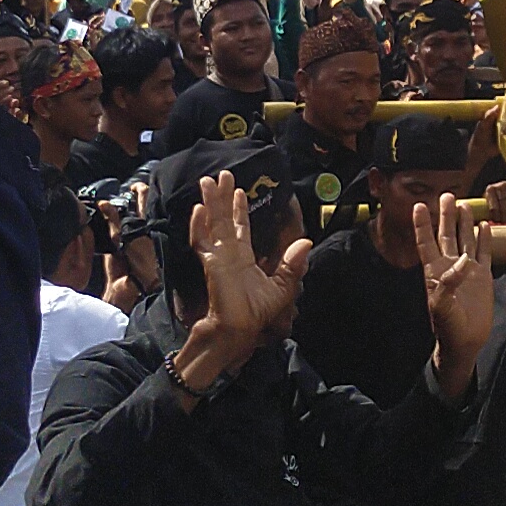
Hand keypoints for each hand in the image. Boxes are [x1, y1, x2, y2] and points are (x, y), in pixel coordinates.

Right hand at [172, 172, 307, 395]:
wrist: (239, 332)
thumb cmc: (256, 314)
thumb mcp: (282, 288)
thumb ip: (293, 265)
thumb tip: (306, 242)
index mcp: (243, 258)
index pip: (240, 227)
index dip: (239, 209)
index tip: (239, 190)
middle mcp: (228, 254)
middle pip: (224, 219)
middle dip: (222, 197)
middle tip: (221, 174)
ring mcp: (218, 258)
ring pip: (212, 224)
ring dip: (209, 203)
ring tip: (207, 180)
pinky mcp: (211, 265)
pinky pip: (202, 242)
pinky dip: (199, 226)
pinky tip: (199, 209)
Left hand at [416, 195, 493, 400]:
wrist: (464, 341)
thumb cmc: (448, 327)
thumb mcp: (442, 306)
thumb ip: (448, 283)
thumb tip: (462, 261)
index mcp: (434, 271)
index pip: (426, 242)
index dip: (422, 225)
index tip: (418, 206)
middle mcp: (449, 266)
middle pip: (446, 235)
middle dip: (445, 216)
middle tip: (446, 195)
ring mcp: (466, 270)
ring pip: (464, 240)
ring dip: (463, 223)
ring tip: (463, 205)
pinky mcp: (482, 276)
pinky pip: (484, 252)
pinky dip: (484, 239)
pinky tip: (484, 226)